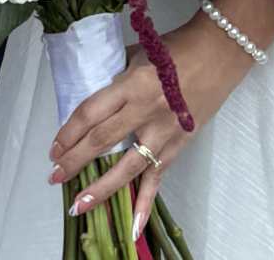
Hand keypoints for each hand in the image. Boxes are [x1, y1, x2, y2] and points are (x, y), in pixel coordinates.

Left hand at [48, 13, 253, 239]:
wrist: (219, 53)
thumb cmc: (175, 48)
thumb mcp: (137, 53)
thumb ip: (115, 75)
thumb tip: (95, 92)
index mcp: (131, 85)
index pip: (91, 114)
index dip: (69, 133)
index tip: (54, 148)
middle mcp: (145, 111)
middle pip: (102, 141)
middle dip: (74, 161)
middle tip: (54, 175)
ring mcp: (164, 132)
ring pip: (127, 167)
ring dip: (100, 188)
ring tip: (78, 204)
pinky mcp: (180, 144)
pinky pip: (159, 176)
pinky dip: (146, 201)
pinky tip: (134, 226)